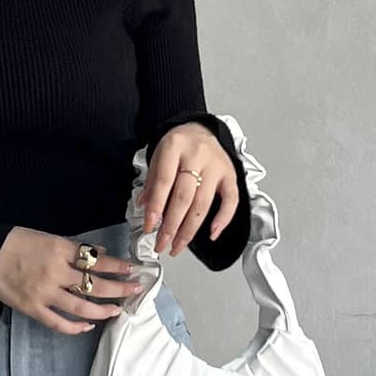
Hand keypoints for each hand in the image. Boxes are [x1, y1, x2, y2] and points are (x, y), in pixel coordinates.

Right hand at [0, 228, 142, 333]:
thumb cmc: (16, 242)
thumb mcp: (47, 237)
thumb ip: (74, 248)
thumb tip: (101, 255)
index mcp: (59, 249)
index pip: (96, 260)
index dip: (117, 266)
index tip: (131, 268)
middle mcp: (55, 272)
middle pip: (95, 284)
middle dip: (118, 288)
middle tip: (134, 289)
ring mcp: (44, 293)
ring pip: (82, 306)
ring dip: (103, 309)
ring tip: (117, 310)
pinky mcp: (33, 309)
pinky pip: (59, 322)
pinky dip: (75, 327)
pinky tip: (88, 326)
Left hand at [141, 122, 239, 256]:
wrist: (199, 129)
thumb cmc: (178, 146)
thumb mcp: (158, 157)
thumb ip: (152, 183)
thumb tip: (144, 208)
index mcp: (175, 147)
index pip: (164, 182)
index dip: (155, 208)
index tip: (149, 227)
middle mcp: (198, 155)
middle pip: (184, 197)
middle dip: (171, 226)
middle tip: (162, 244)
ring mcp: (216, 165)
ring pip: (203, 203)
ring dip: (189, 230)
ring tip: (177, 246)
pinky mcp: (230, 174)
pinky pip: (231, 200)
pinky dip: (223, 219)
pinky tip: (211, 234)